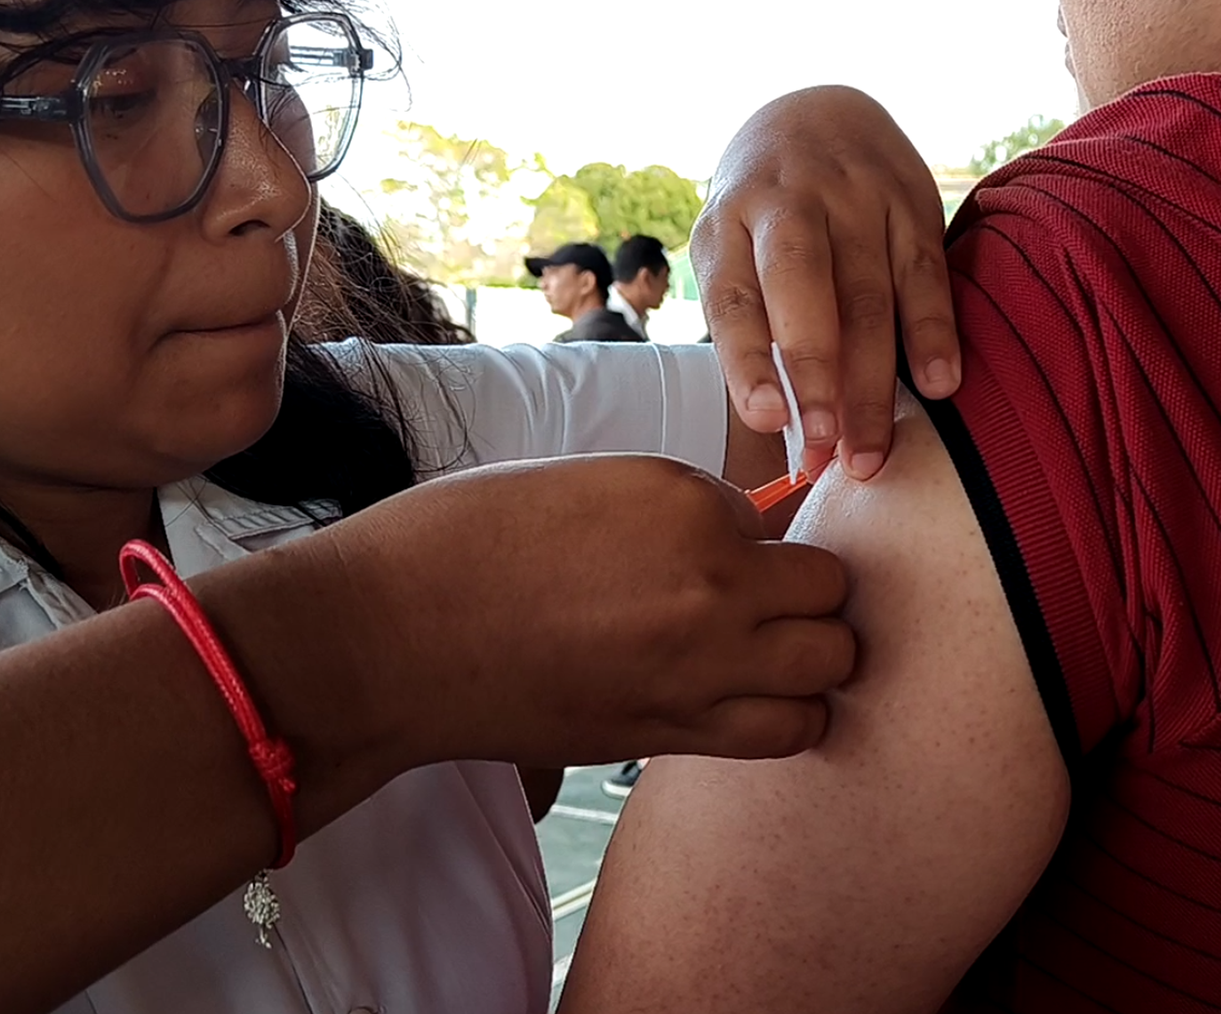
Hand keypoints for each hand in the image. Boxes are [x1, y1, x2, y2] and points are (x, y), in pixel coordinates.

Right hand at [321, 454, 853, 768]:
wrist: (388, 639)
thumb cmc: (460, 542)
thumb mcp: (581, 483)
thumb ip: (669, 505)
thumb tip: (728, 532)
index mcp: (684, 501)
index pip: (778, 516)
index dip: (747, 534)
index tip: (708, 549)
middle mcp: (712, 584)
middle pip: (832, 593)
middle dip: (806, 592)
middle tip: (760, 599)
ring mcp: (698, 669)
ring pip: (830, 669)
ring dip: (811, 658)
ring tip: (764, 655)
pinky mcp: (670, 737)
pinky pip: (787, 733)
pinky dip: (786, 718)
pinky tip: (743, 703)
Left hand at [694, 85, 960, 480]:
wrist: (815, 113)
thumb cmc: (763, 218)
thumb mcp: (733, 251)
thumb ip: (751, 326)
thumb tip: (779, 430)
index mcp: (730, 222)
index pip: (734, 297)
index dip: (747, 361)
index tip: (766, 420)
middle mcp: (791, 203)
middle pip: (806, 292)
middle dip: (817, 377)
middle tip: (824, 450)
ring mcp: (855, 197)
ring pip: (869, 296)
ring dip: (873, 382)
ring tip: (871, 452)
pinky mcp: (911, 200)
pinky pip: (925, 273)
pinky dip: (933, 333)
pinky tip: (939, 386)